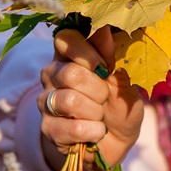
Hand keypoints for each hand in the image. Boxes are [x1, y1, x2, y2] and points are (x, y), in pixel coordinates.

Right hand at [38, 25, 143, 170]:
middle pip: (71, 73)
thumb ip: (112, 56)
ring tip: (100, 116)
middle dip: (98, 89)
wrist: (115, 142)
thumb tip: (104, 28)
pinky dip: (93, 131)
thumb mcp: (124, 79)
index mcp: (69, 55)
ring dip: (96, 111)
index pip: (65, 38)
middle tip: (105, 97)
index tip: (104, 66)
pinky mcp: (48, 129)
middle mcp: (52, 74)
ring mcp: (46, 102)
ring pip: (69, 101)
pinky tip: (96, 132)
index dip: (86, 51)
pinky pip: (73, 128)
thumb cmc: (119, 104)